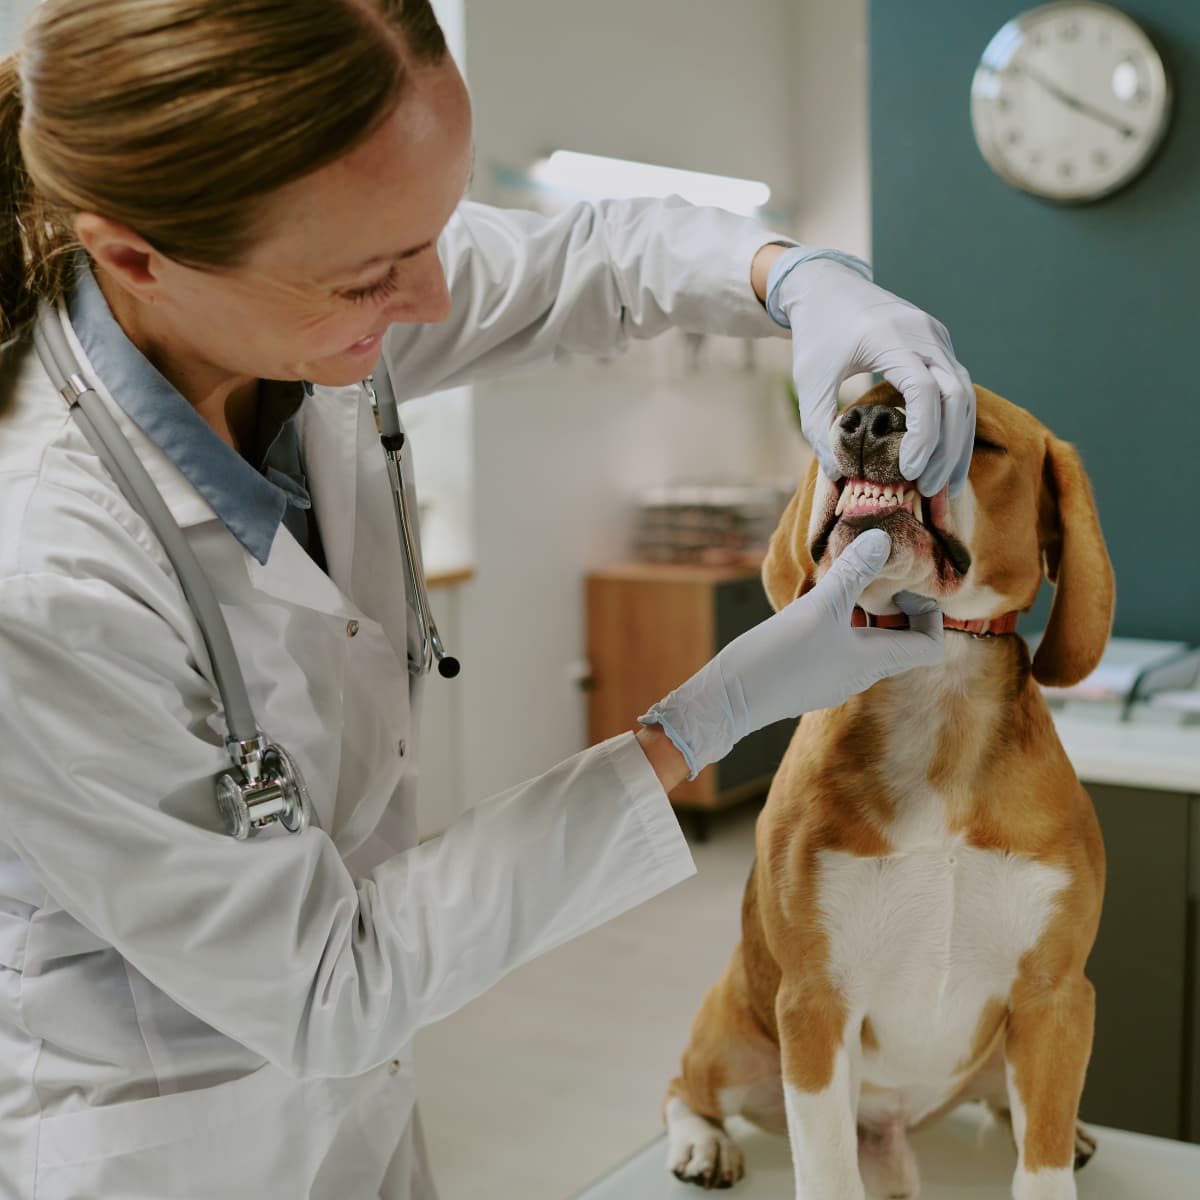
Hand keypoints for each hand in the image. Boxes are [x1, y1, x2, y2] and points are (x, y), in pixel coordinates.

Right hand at [638, 530, 943, 778]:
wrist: (725, 701)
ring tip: (843, 584)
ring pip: (866, 645)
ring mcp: (831, 680)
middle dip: (895, 607)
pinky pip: (838, 650)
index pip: (929, 645)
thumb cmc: (776, 658)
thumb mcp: (818, 607)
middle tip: (878, 575)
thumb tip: (882, 539)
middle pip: (898, 643)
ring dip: (864, 614)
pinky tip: (812, 608)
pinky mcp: (807, 679)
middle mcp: (858, 676)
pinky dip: (838, 626)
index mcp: (871, 662)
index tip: (907, 585)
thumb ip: (852, 573)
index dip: (930, 614)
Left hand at [768, 250, 975, 496]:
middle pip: (955, 395)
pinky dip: (956, 426)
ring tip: (944, 486)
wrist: (828, 286)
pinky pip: (959, 389)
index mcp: (890, 336)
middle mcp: (924, 333)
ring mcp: (937, 337)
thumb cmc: (816, 334)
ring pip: (965, 395)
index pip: (924, 388)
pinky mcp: (940, 345)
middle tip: (929, 488)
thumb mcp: (809, 381)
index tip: (910, 470)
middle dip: (947, 447)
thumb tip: (839, 474)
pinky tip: (947, 461)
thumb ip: (819, 427)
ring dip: (958, 442)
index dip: (924, 434)